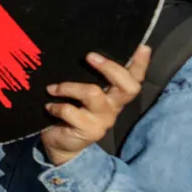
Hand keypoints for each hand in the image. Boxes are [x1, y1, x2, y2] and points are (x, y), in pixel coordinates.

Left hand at [41, 45, 150, 165]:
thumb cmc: (71, 111)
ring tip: (52, 88)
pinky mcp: (88, 131)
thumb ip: (86, 78)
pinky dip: (56, 106)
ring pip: (94, 94)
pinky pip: (71, 111)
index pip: (134, 78)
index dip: (140, 64)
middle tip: (89, 56)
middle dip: (110, 68)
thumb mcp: (81, 94)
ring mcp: (103, 120)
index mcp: (114, 95)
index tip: (142, 47)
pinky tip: (49, 106)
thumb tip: (81, 52)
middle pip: (127, 87)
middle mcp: (113, 107)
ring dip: (69, 87)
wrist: (62, 144)